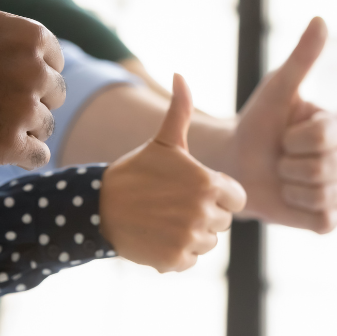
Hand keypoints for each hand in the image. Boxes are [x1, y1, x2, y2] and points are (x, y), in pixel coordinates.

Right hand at [0, 0, 65, 168]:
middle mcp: (36, 71)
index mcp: (36, 37)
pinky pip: (37, 155)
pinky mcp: (11, 145)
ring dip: (17, 127)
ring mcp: (24, 109)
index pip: (53, 66)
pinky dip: (16, 153)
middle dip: (23, 101)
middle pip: (52, 97)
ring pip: (44, 126)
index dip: (23, 73)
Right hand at [100, 74, 246, 271]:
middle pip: (223, 222)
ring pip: (208, 243)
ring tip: (164, 220)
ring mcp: (189, 237)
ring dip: (190, 236)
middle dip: (202, 215)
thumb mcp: (162, 141)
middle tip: (173, 205)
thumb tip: (180, 74)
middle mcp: (203, 212)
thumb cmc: (136, 172)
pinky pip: (190, 261)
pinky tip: (157, 237)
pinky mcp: (175, 260)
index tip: (193, 191)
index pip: (237, 199)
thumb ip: (181, 110)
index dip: (218, 195)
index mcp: (208, 183)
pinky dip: (176, 254)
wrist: (99, 206)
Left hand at [222, 17, 336, 232]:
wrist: (237, 164)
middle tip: (280, 158)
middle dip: (290, 164)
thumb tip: (320, 20)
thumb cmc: (257, 123)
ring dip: (291, 188)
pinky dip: (298, 211)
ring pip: (325, 195)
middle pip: (328, 168)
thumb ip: (301, 58)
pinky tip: (289, 198)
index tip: (283, 133)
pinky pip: (324, 220)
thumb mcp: (276, 89)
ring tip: (283, 177)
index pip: (326, 136)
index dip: (295, 138)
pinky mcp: (331, 218)